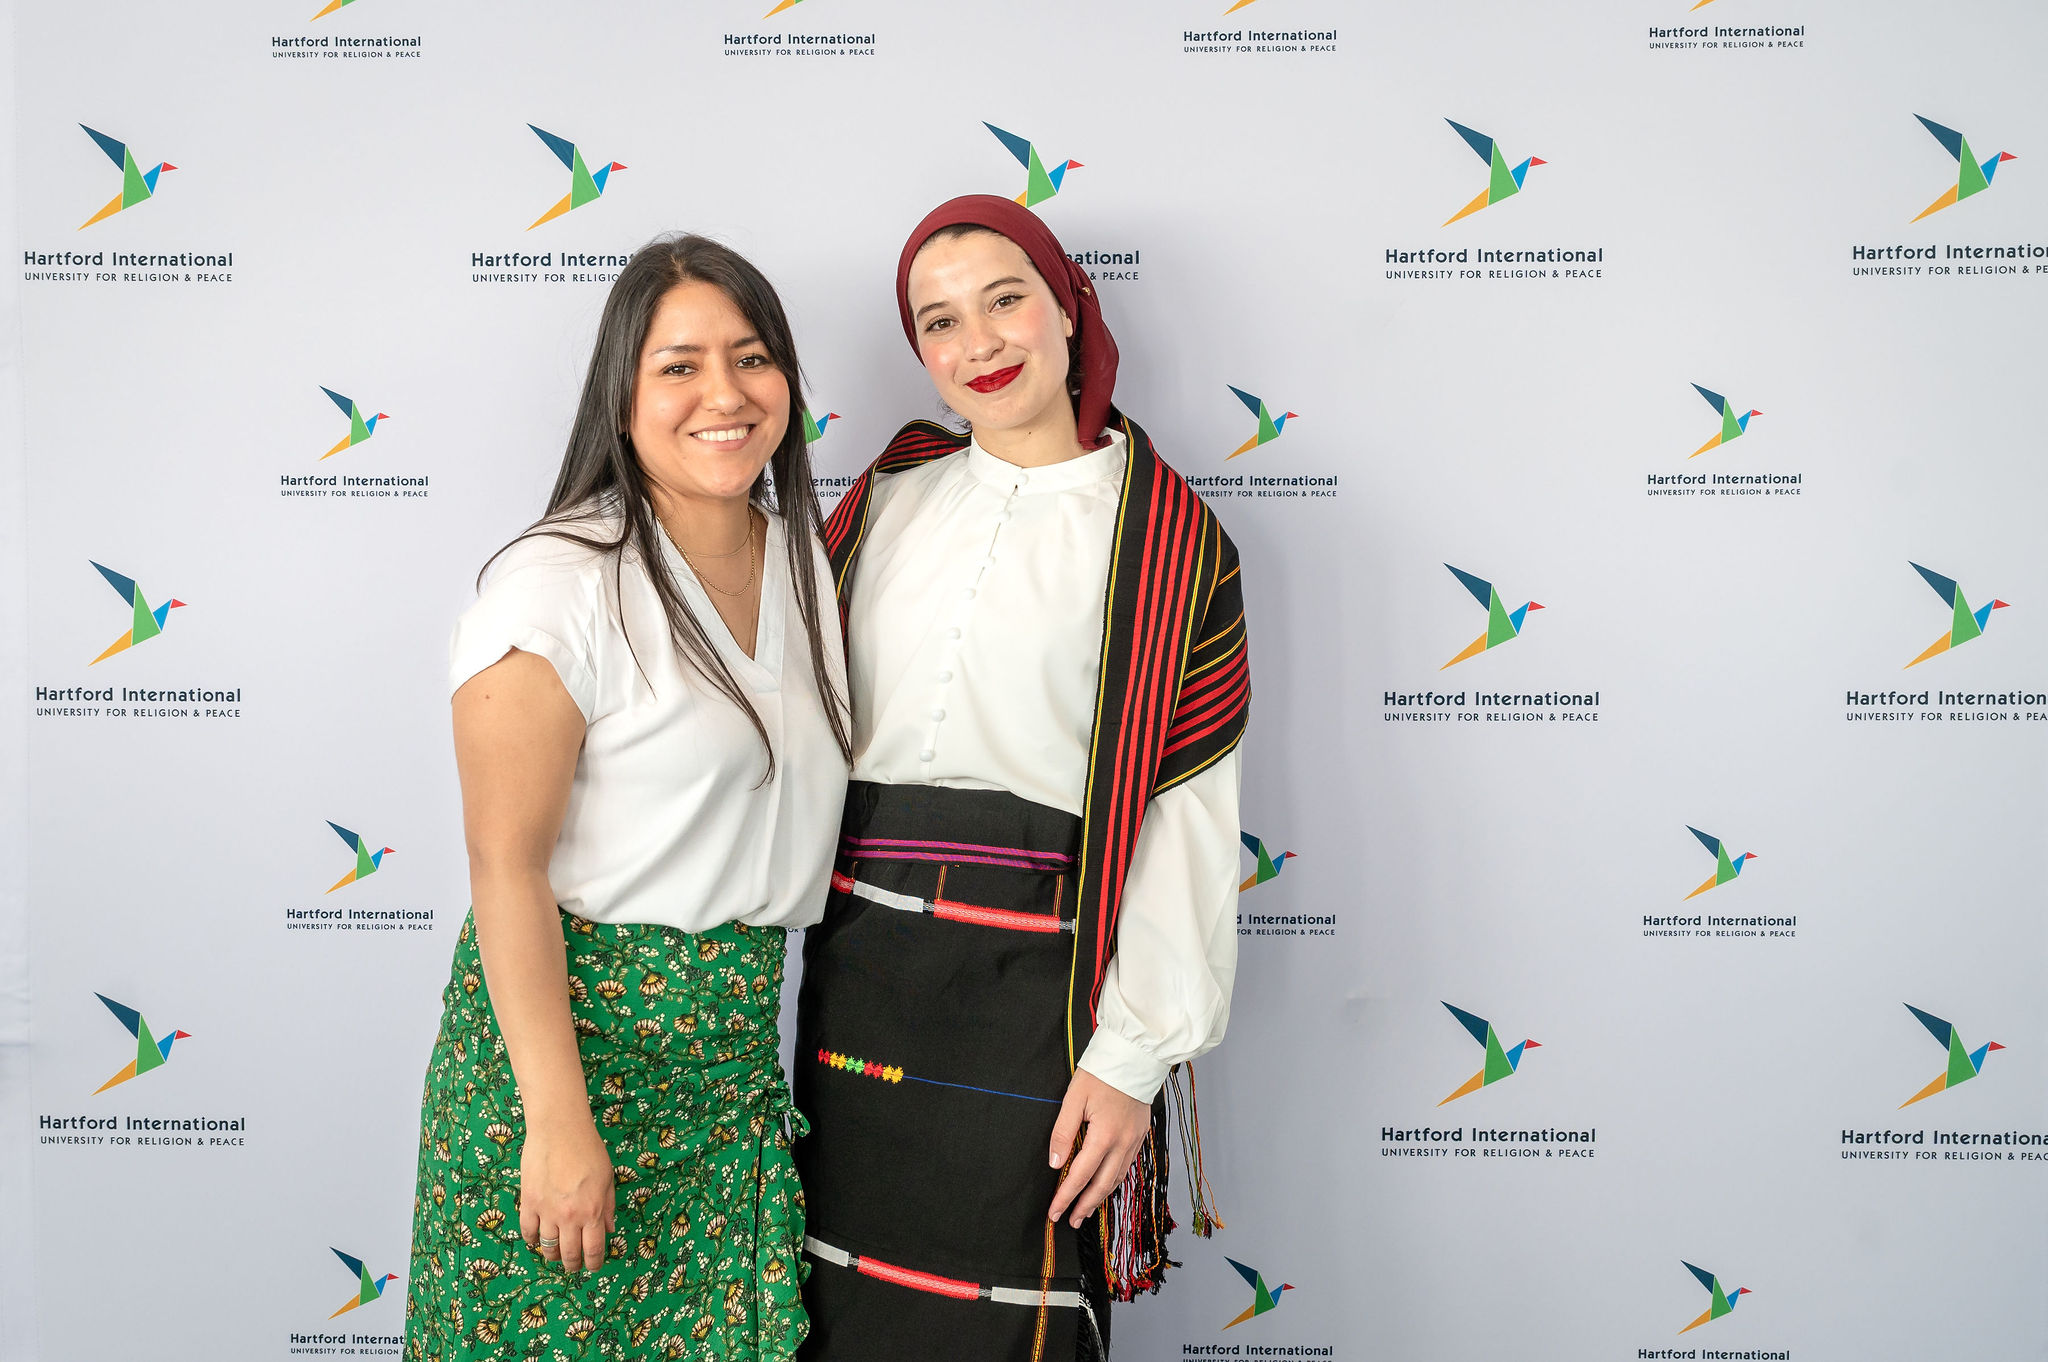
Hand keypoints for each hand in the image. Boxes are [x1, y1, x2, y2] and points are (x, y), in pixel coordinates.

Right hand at [519, 1117, 616, 1273]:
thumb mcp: (607, 1178)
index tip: (593, 1267)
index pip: (593, 1250)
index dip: (593, 1264)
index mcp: (593, 1212)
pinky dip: (532, 1240)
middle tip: (574, 1265)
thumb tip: (610, 1230)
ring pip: (547, 1247)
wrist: (559, 1130)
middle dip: (573, 1264)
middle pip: (569, 1254)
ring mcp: (547, 1212)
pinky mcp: (529, 1203)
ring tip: (556, 1255)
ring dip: (552, 1256)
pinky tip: (536, 1240)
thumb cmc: (589, 1150)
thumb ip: (608, 1207)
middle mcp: (570, 1217)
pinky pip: (528, 1231)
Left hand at [1046, 1068, 1149, 1227]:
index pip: (1081, 1174)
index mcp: (1105, 1135)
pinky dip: (1114, 1180)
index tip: (1054, 1212)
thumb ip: (1063, 1132)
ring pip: (1117, 1178)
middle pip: (1103, 1184)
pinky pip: (1126, 1166)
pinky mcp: (1140, 1135)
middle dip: (1085, 1205)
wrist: (1135, 1056)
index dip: (1066, 1196)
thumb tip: (1056, 1163)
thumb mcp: (1074, 1098)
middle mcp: (1123, 1143)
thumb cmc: (1102, 1074)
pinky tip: (1105, 1185)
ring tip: (1085, 1210)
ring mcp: (1134, 1140)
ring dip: (1100, 1196)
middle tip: (1071, 1221)